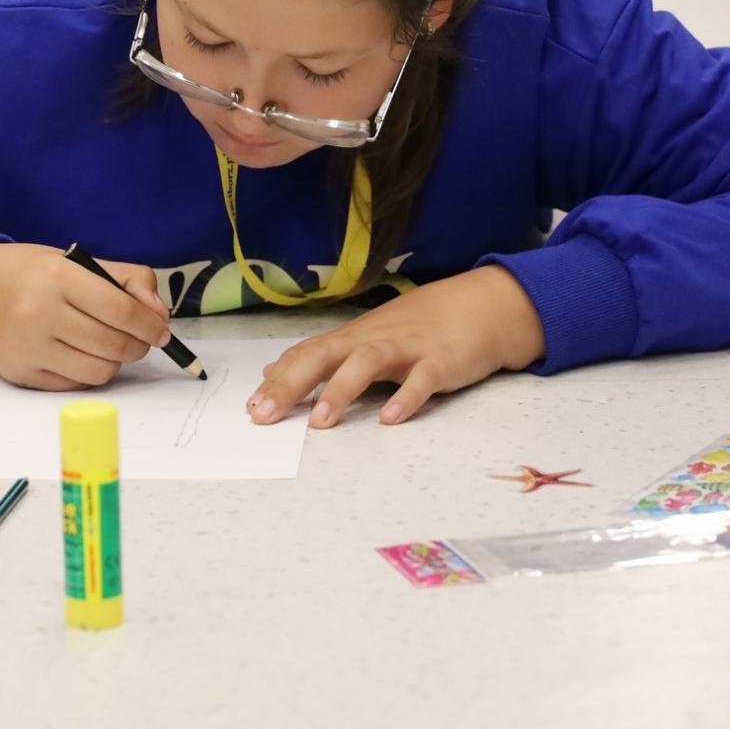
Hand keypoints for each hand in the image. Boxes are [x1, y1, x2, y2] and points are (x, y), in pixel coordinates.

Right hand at [0, 243, 171, 390]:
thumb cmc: (28, 274)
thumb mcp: (74, 260)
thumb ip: (125, 279)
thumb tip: (159, 315)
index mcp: (57, 276)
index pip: (121, 310)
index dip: (150, 325)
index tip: (160, 330)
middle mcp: (40, 313)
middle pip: (114, 345)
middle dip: (138, 345)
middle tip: (138, 339)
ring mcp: (29, 347)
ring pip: (99, 372)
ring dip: (115, 361)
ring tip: (107, 345)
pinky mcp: (22, 374)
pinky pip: (75, 385)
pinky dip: (88, 373)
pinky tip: (80, 355)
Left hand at [247, 265, 545, 428]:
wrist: (479, 306)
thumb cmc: (417, 328)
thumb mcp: (366, 339)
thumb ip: (322, 358)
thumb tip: (274, 372)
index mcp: (351, 339)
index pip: (305, 356)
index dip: (276, 380)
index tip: (250, 408)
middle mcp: (371, 340)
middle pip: (323, 357)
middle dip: (291, 385)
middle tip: (264, 415)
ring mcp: (406, 349)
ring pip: (367, 364)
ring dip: (341, 391)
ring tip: (320, 422)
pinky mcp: (440, 361)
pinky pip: (421, 380)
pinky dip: (406, 398)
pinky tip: (391, 419)